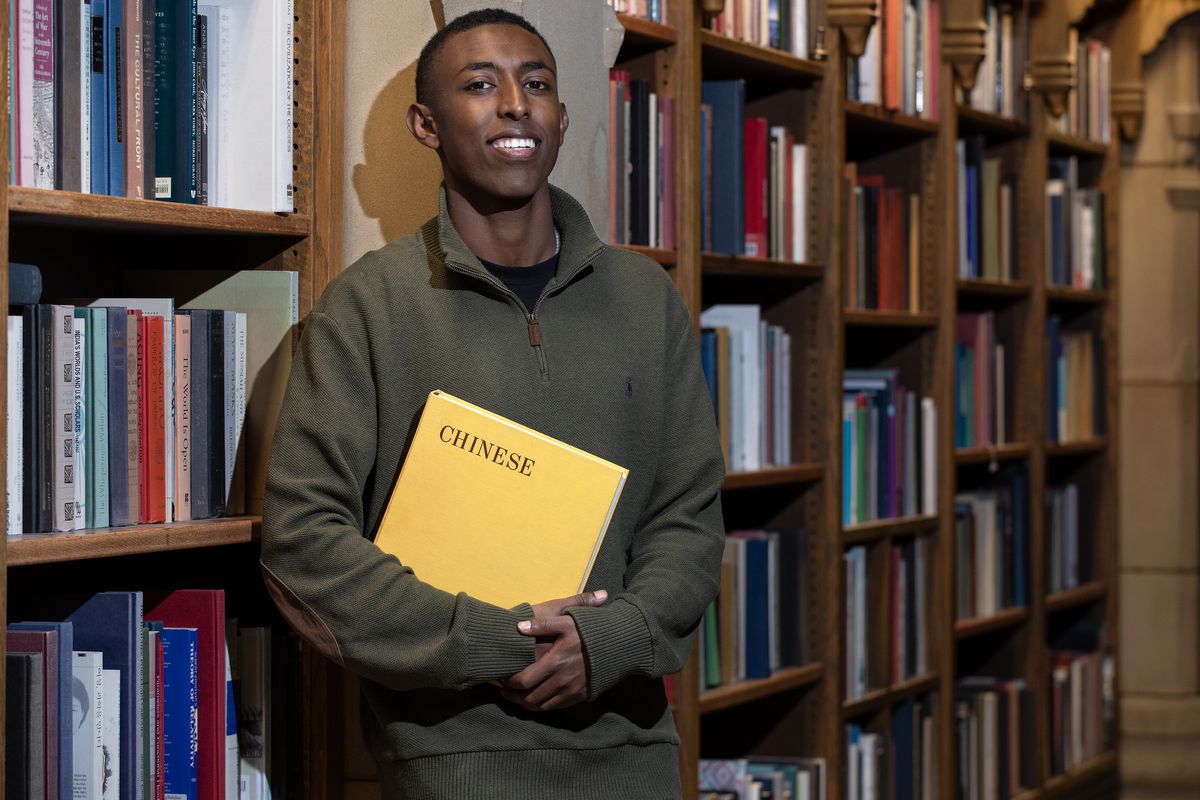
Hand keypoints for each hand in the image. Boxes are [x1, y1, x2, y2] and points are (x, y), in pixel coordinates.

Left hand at [500, 589, 607, 711]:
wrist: (618, 645)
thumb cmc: (590, 631)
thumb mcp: (567, 621)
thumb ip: (542, 624)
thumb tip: (518, 627)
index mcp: (555, 663)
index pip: (524, 680)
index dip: (509, 682)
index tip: (502, 678)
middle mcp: (561, 681)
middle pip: (529, 697)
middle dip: (513, 696)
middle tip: (504, 691)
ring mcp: (571, 691)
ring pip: (541, 706)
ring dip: (525, 704)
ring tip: (515, 698)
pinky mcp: (579, 697)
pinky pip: (555, 708)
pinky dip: (542, 707)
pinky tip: (535, 701)